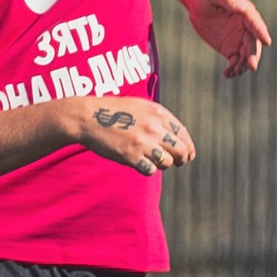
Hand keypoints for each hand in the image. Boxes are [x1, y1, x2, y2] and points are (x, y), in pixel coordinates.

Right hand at [63, 94, 194, 176]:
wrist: (88, 117)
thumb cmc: (114, 112)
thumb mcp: (141, 106)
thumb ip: (160, 119)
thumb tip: (178, 137)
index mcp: (158, 113)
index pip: (183, 134)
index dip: (188, 147)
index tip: (188, 154)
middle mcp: (154, 127)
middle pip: (180, 150)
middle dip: (182, 159)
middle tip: (178, 163)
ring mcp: (143, 142)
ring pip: (167, 162)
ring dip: (163, 164)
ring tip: (153, 160)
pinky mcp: (131, 156)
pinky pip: (151, 170)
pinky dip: (148, 169)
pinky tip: (140, 163)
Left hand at [187, 0, 272, 78]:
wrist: (198, 1)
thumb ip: (228, 0)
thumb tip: (241, 8)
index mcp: (246, 11)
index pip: (255, 23)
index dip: (261, 32)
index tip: (267, 42)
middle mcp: (246, 27)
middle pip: (253, 43)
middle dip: (253, 55)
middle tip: (251, 66)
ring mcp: (239, 39)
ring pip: (245, 55)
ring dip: (242, 65)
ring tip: (234, 72)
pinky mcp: (230, 48)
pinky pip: (235, 61)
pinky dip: (233, 69)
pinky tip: (227, 74)